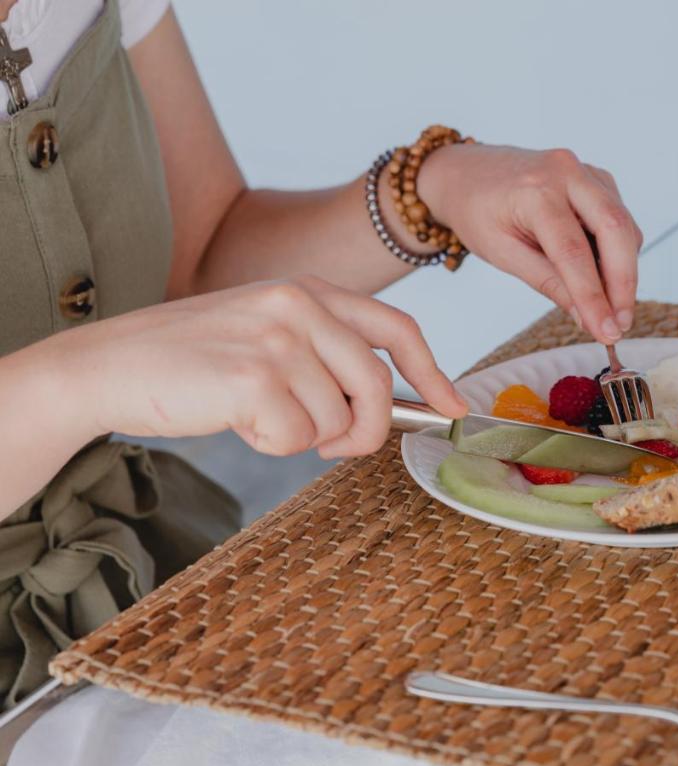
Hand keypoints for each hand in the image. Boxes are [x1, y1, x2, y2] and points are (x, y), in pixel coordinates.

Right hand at [47, 276, 466, 458]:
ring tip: (253, 413)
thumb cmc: (191, 362)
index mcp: (308, 291)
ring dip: (300, 436)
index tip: (453, 408)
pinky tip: (233, 420)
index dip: (434, 373)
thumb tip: (391, 405)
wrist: (106, 366)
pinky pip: (296, 438)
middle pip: (376, 386)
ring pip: (335, 420)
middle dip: (364, 431)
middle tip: (333, 446)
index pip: (397, 329)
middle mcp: (299, 305)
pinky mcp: (254, 378)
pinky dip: (269, 445)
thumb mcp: (268, 336)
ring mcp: (277, 340)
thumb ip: (325, 355)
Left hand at [416, 144, 642, 343]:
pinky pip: (621, 220)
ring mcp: (586, 172)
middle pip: (615, 229)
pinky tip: (601, 275)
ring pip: (625, 226)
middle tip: (621, 324)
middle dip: (625, 283)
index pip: (574, 252)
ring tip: (608, 306)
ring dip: (624, 271)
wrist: (469, 173)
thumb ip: (547, 282)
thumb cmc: (477, 211)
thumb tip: (587, 317)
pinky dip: (618, 252)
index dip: (594, 297)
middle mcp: (567, 172)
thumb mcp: (502, 253)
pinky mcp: (598, 180)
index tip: (607, 332)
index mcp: (535, 191)